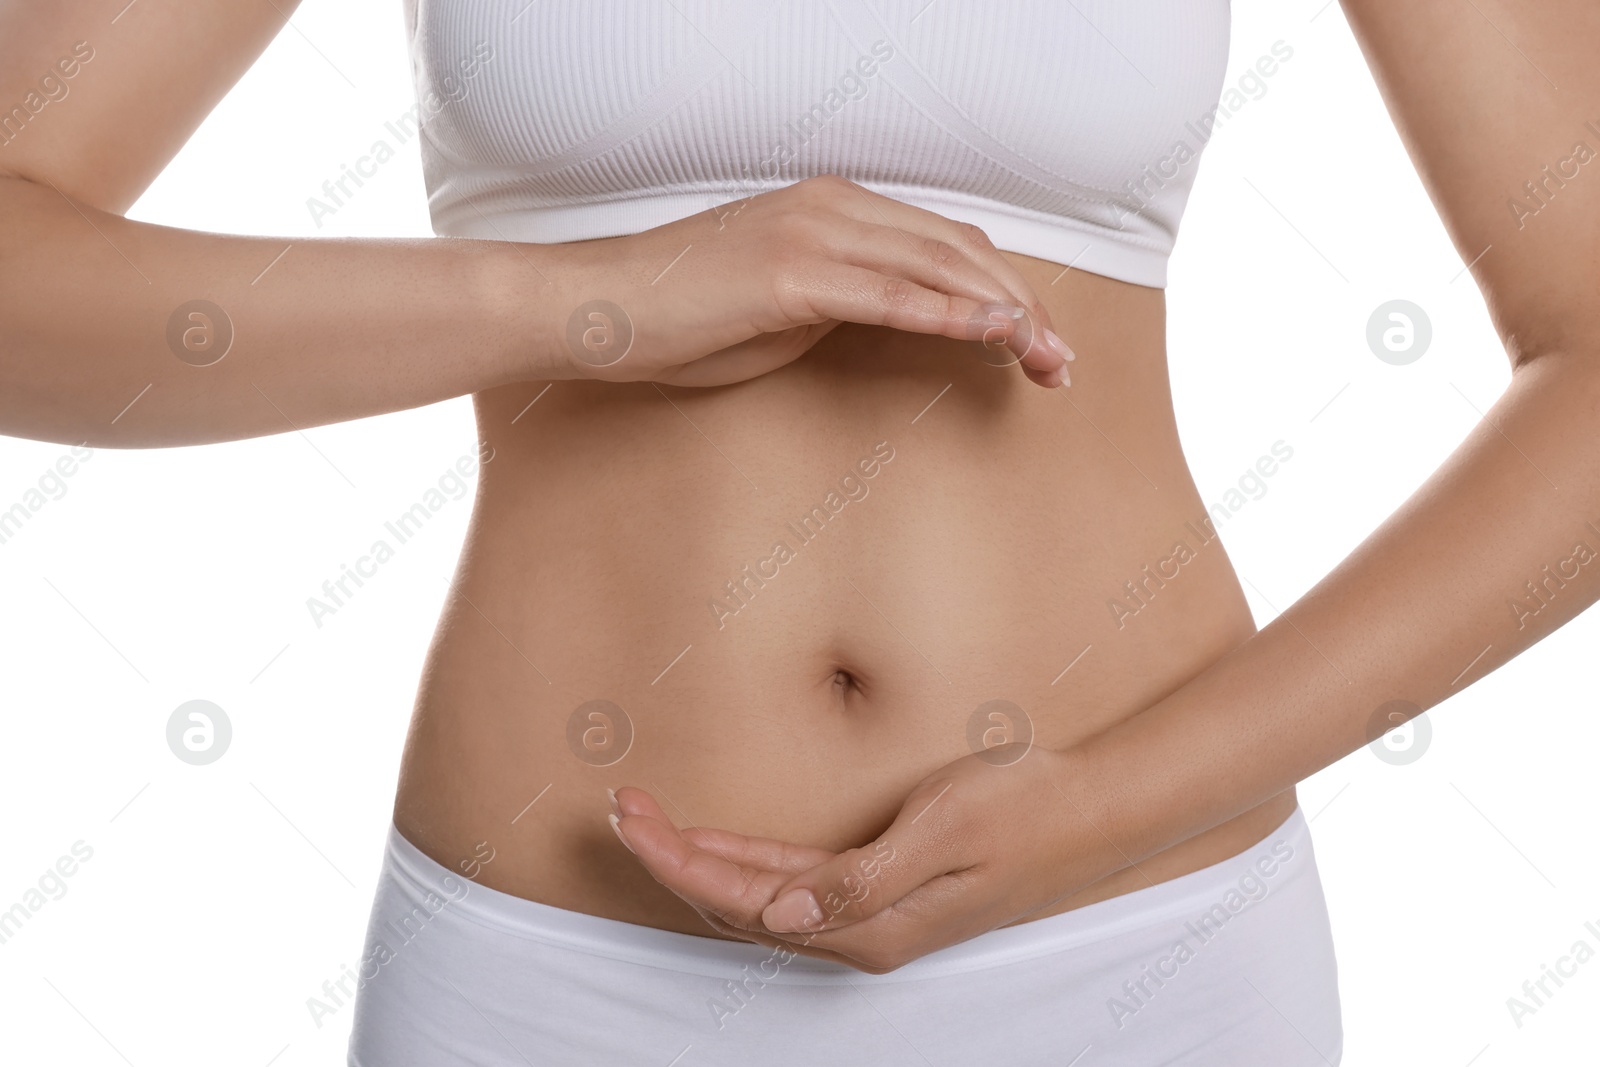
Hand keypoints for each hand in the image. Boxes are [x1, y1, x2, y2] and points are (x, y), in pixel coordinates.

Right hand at [549, 174, 1074, 388]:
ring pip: (937, 267)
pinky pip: (887, 295)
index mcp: (835, 209)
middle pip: (959, 251)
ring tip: (1044, 360)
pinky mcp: (791, 274)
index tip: (1038, 343)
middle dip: (1022, 306)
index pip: (946, 244)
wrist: (603, 310)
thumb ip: (845, 303)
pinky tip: (992, 334)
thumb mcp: (784, 310)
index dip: (1003, 289)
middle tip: (1062, 365)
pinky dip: (947, 313)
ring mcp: (812, 234)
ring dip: (1002, 315)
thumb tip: (896, 317)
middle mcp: (833, 207)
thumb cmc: (684, 318)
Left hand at [609, 745, 1123, 973]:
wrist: (1094, 812)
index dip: (677, 860)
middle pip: (738, 906)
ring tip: (647, 817)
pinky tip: (714, 840)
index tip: (630, 815)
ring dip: (701, 859)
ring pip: (759, 896)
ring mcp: (871, 914)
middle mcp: (861, 931)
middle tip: (619, 806)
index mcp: (869, 925)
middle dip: (672, 858)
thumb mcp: (944, 829)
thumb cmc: (1025, 807)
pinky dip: (744, 860)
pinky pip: (792, 882)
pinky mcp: (883, 889)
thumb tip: (780, 915)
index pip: (743, 901)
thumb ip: (860, 879)